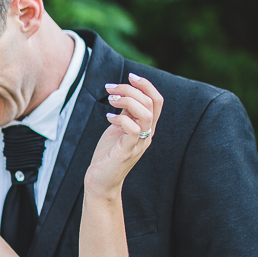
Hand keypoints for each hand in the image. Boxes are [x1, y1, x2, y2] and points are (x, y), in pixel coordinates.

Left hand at [84, 73, 163, 198]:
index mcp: (147, 127)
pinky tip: (108, 117)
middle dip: (130, 89)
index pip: (157, 100)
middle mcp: (147, 134)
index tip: (130, 76)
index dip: (146, 85)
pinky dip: (120, 118)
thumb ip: (125, 113)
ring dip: (127, 101)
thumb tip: (124, 93)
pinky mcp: (127, 151)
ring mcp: (139, 143)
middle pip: (151, 103)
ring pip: (145, 114)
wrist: (100, 181)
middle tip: (110, 89)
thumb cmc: (108, 154)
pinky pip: (132, 130)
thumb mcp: (118, 128)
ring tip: (110, 100)